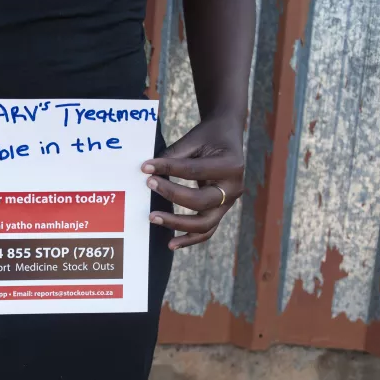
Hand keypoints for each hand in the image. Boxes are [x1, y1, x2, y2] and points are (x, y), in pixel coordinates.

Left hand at [141, 116, 243, 249]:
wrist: (227, 136)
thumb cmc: (208, 136)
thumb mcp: (193, 139)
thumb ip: (173, 156)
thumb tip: (147, 171)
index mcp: (231, 166)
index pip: (194, 171)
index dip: (168, 168)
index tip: (145, 167)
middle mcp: (234, 188)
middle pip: (201, 201)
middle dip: (172, 195)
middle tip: (149, 185)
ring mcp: (229, 203)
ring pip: (205, 224)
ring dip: (177, 224)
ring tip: (152, 217)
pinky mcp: (221, 211)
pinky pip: (207, 231)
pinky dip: (190, 239)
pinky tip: (171, 244)